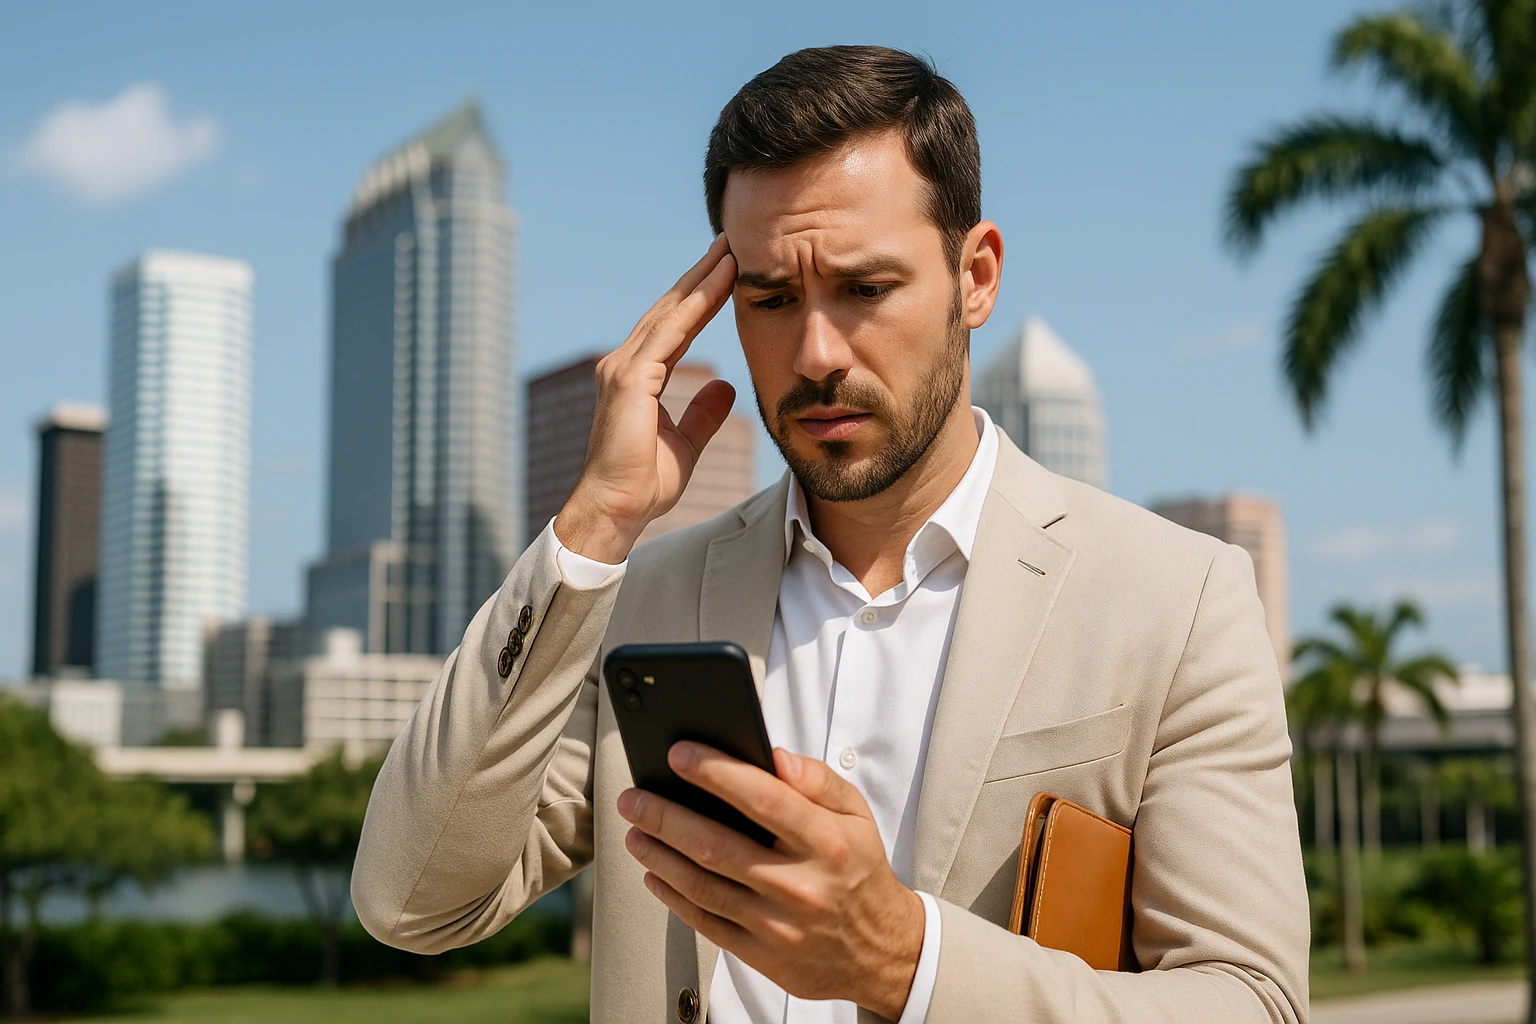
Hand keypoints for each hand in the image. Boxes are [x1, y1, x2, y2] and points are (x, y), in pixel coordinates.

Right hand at [555, 235, 737, 562]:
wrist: (616, 510)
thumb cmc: (643, 484)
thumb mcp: (686, 442)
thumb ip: (703, 412)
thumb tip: (725, 386)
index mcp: (636, 377)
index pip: (673, 327)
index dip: (699, 297)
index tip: (726, 270)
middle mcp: (624, 364)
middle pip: (669, 309)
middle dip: (701, 275)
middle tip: (730, 243)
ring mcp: (623, 369)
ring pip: (670, 313)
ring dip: (702, 280)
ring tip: (730, 251)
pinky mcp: (630, 379)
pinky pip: (669, 334)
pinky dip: (695, 305)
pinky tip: (719, 282)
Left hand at [617, 743, 924, 1019]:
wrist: (881, 950)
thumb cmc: (859, 870)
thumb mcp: (857, 814)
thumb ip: (817, 779)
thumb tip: (773, 756)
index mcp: (827, 841)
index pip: (764, 798)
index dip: (716, 773)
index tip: (679, 754)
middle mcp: (800, 884)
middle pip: (716, 845)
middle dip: (664, 816)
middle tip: (633, 797)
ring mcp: (778, 924)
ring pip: (702, 885)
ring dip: (658, 855)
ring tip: (635, 831)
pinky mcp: (762, 955)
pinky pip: (705, 922)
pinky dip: (672, 895)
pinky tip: (655, 873)